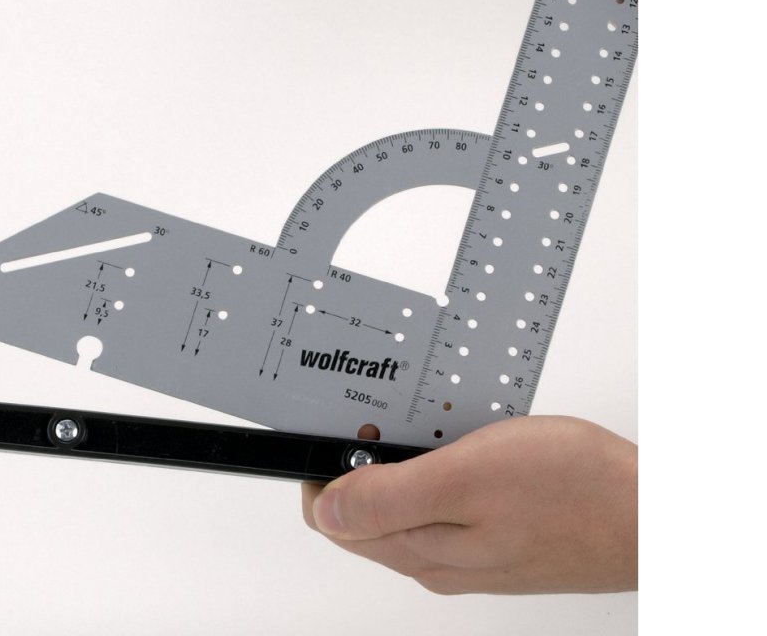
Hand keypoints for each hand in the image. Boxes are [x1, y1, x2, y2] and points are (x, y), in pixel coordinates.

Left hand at [301, 416, 636, 594]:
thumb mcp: (465, 479)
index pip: (333, 519)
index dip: (328, 470)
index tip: (349, 430)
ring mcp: (467, 551)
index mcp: (417, 549)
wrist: (650, 517)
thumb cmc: (571, 492)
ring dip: (410, 460)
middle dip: (369, 460)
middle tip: (397, 419)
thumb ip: (389, 498)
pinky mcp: (495, 536)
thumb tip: (326, 511)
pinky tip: (469, 443)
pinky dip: (446, 466)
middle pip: (368, 510)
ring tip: (438, 426)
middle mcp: (436, 559)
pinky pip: (449, 500)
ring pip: (409, 502)